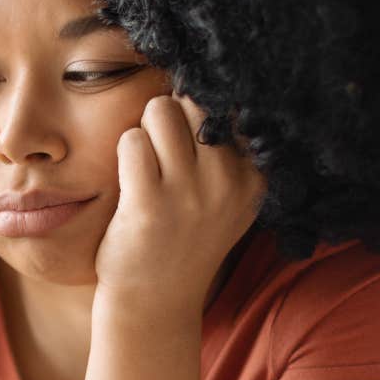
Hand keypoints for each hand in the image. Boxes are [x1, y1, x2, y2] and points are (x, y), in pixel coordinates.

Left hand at [94, 92, 267, 316]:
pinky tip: (131, 182)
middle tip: (165, 152)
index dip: (204, 105)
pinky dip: (125, 152)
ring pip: (160, 110)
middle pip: (194, 100)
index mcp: (254, 176)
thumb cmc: (185, 237)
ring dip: (145, 131)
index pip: (232, 104)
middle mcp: (229, 181)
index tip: (193, 129)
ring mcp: (189, 194)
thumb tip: (212, 78)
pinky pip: (131, 140)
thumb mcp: (229, 197)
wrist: (155, 301)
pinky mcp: (148, 205)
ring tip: (148, 166)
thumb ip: (230, 147)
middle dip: (172, 115)